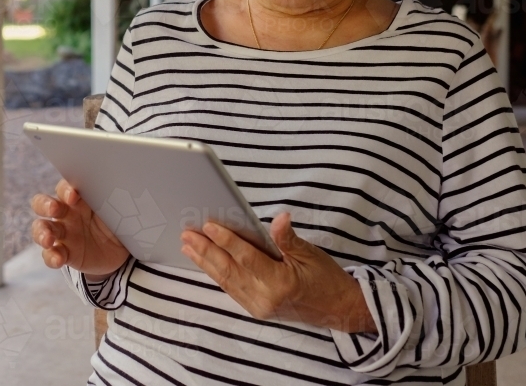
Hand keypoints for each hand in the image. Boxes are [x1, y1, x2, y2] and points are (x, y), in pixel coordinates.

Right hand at [30, 178, 130, 276]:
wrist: (123, 252)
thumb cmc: (118, 222)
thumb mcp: (118, 209)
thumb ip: (113, 199)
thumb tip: (122, 185)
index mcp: (79, 198)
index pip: (64, 188)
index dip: (65, 190)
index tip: (73, 196)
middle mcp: (66, 213)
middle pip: (42, 204)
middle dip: (44, 205)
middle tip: (54, 209)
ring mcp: (63, 234)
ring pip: (41, 229)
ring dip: (41, 233)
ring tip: (48, 239)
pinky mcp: (65, 254)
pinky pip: (50, 255)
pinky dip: (51, 257)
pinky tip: (58, 260)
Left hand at [180, 212, 375, 333]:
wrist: (339, 309)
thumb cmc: (326, 279)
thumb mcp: (310, 254)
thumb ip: (288, 237)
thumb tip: (280, 218)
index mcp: (281, 283)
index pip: (246, 258)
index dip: (226, 240)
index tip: (208, 225)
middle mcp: (265, 298)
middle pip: (229, 270)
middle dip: (205, 251)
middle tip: (186, 234)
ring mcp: (259, 307)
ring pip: (226, 280)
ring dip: (205, 262)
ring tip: (188, 246)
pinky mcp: (256, 309)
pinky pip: (231, 288)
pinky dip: (215, 273)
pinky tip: (204, 261)